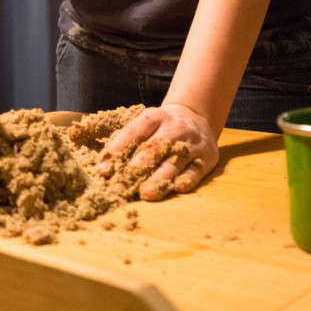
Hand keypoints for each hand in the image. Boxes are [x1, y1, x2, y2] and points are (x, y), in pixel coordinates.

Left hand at [97, 104, 218, 200]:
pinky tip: (177, 187)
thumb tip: (103, 168)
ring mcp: (192, 142)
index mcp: (154, 117)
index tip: (104, 170)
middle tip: (123, 185)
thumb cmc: (161, 128)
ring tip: (146, 193)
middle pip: (156, 146)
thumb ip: (126, 142)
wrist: (197, 117)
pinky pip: (197, 170)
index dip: (119, 149)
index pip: (134, 131)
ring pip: (175, 161)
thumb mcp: (145, 124)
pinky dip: (188, 179)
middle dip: (138, 167)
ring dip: (160, 178)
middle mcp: (175, 127)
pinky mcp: (207, 157)